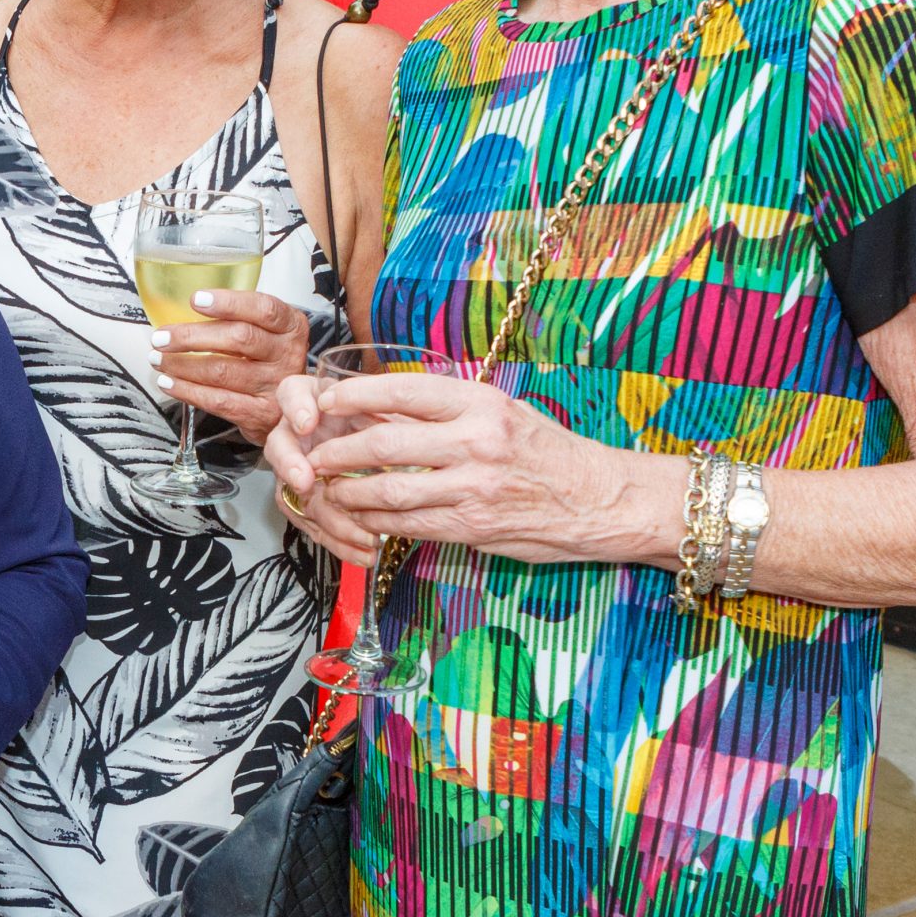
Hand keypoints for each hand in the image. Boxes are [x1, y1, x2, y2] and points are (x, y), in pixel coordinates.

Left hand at [150, 290, 311, 444]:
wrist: (291, 407)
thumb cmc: (267, 360)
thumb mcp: (266, 331)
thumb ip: (236, 317)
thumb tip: (179, 308)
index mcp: (290, 326)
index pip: (263, 308)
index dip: (229, 303)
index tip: (196, 300)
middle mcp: (287, 354)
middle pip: (239, 339)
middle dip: (192, 337)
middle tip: (161, 337)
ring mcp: (275, 386)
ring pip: (223, 371)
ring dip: (182, 365)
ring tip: (158, 359)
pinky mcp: (260, 413)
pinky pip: (218, 401)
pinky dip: (188, 391)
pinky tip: (169, 382)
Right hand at [263, 372, 384, 565]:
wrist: (375, 437)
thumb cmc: (372, 412)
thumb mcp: (372, 394)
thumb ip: (361, 394)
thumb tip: (351, 414)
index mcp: (307, 402)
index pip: (291, 396)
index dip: (296, 410)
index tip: (308, 423)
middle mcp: (294, 437)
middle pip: (280, 450)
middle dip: (291, 467)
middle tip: (306, 482)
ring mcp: (299, 472)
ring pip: (298, 497)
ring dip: (326, 517)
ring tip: (361, 534)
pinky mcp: (310, 503)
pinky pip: (316, 525)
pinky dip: (340, 542)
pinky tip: (364, 553)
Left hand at [278, 369, 674, 566]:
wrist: (601, 499)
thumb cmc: (548, 452)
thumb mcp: (503, 412)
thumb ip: (448, 411)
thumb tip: (386, 407)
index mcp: (479, 402)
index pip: (401, 389)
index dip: (353, 395)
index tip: (325, 399)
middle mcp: (475, 440)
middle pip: (383, 443)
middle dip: (337, 450)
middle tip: (314, 455)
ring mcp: (474, 486)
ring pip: (388, 490)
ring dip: (350, 492)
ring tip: (331, 490)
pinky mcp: (473, 527)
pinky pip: (410, 525)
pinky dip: (378, 523)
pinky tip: (364, 519)